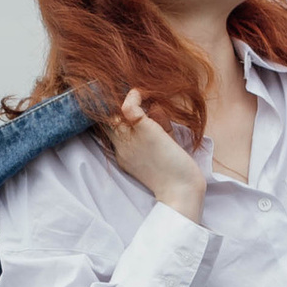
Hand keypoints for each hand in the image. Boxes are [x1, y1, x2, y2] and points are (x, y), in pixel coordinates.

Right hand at [102, 88, 207, 223]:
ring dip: (123, 100)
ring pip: (112, 113)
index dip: (114, 115)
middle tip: (130, 96)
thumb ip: (158, 127)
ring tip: (140, 96)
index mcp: (123, 154)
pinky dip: (133, 97)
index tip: (128, 105)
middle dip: (112, 105)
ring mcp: (130, 139)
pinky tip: (141, 94)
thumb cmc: (177, 173)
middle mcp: (122, 147)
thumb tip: (155, 106)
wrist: (182, 192)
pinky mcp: (143, 132)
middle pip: (104, 120)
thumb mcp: (162, 147)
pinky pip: (128, 107)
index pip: (109, 130)